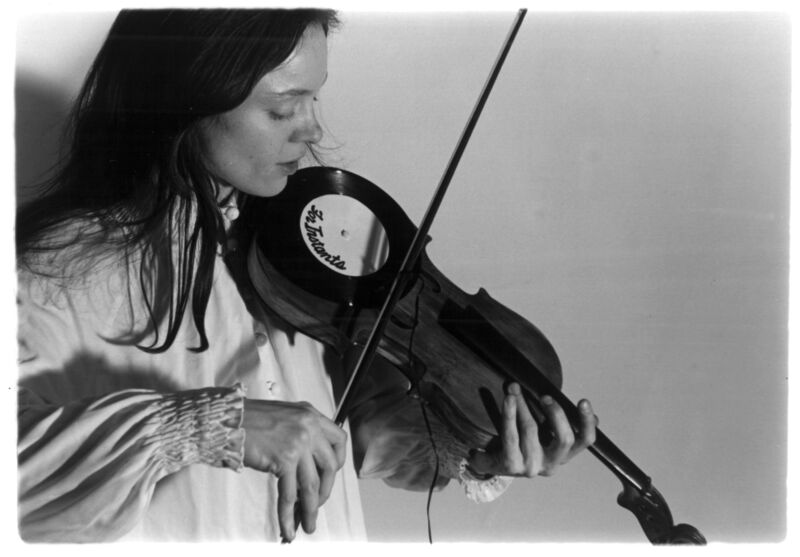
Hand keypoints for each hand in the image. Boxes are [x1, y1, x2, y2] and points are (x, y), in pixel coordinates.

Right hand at [242, 398, 346, 541]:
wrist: (227, 419)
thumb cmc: (250, 419)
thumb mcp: (286, 417)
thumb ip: (301, 433)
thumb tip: (308, 466)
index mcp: (311, 415)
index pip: (339, 439)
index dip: (338, 461)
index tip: (329, 475)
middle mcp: (309, 427)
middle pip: (330, 466)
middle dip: (325, 490)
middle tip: (317, 504)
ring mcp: (298, 443)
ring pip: (312, 484)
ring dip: (311, 509)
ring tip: (309, 525)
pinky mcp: (284, 459)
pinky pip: (289, 494)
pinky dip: (288, 514)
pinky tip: (288, 527)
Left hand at [468, 383, 596, 477]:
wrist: (493, 462)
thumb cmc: (522, 443)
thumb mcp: (544, 436)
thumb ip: (562, 424)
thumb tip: (591, 414)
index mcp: (563, 455)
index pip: (585, 441)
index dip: (587, 422)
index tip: (583, 401)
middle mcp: (551, 464)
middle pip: (564, 439)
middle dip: (557, 414)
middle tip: (545, 396)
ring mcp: (531, 466)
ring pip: (531, 430)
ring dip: (523, 404)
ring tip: (514, 388)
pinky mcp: (511, 464)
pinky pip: (511, 435)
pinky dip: (509, 414)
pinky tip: (509, 400)